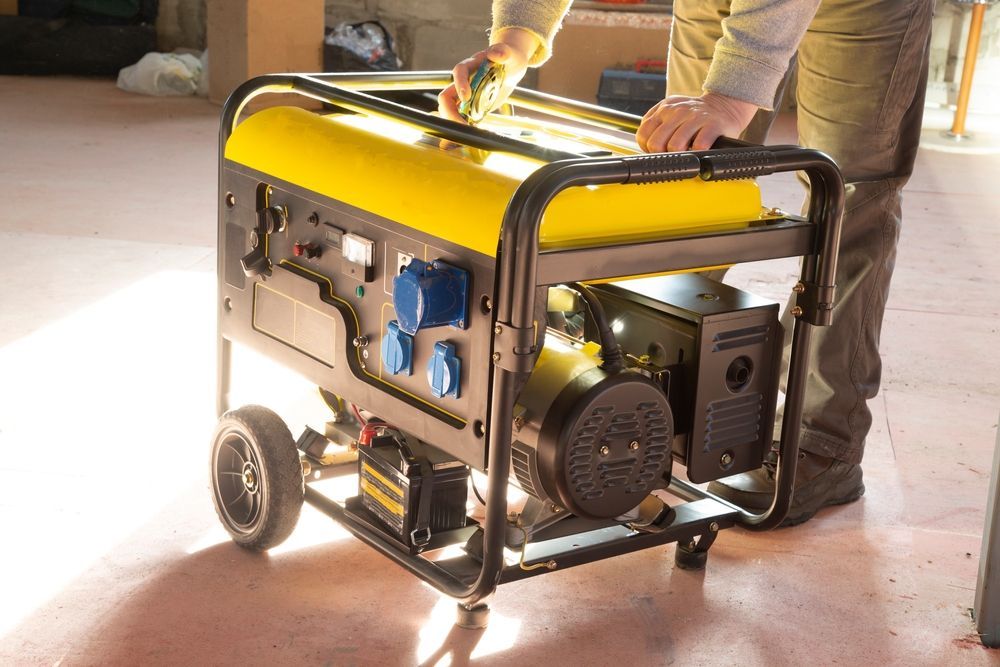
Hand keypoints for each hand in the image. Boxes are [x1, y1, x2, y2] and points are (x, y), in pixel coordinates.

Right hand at [437, 28, 536, 122]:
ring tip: (467, 132)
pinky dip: (463, 129)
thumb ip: (504, 52)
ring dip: (454, 123)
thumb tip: (495, 52)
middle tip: (463, 124)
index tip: (466, 98)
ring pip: (450, 110)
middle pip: (447, 97)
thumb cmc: (510, 59)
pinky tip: (471, 136)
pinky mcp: (471, 107)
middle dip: (450, 112)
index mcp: (470, 66)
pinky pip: (462, 119)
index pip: (458, 72)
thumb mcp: (510, 55)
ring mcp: (465, 96)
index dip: (460, 84)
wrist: (511, 69)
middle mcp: (463, 81)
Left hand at [635, 93, 757, 151]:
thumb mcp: (672, 113)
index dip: (648, 148)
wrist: (726, 105)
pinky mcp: (712, 124)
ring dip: (681, 155)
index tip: (658, 151)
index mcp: (664, 109)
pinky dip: (698, 153)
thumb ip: (657, 126)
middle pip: (656, 144)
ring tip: (687, 151)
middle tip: (673, 154)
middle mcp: (677, 111)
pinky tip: (699, 150)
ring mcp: (695, 117)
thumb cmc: (697, 116)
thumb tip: (647, 149)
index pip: (643, 134)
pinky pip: (699, 146)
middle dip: (663, 154)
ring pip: (675, 146)